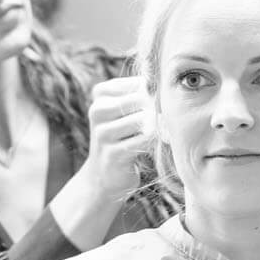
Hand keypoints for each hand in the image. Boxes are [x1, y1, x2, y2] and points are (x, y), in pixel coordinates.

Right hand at [50, 75, 149, 248]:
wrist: (104, 175)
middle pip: (142, 100)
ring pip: (144, 120)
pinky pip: (144, 140)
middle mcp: (97, 110)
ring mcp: (103, 132)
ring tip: (150, 137)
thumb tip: (162, 90)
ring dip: (154, 130)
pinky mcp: (113, 153)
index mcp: (100, 94)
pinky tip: (145, 149)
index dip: (152, 96)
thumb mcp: (125, 111)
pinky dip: (151, 144)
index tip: (149, 110)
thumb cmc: (122, 137)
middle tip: (154, 125)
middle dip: (154, 112)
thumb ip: (141, 96)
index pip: (139, 83)